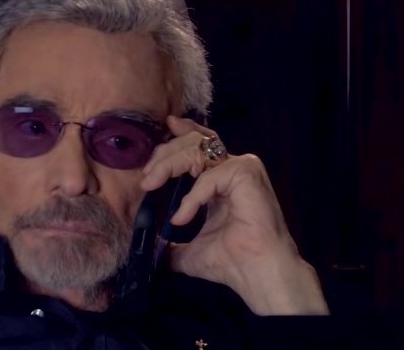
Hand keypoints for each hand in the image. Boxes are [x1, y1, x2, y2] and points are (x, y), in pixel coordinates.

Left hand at [140, 116, 328, 315]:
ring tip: (150, 185)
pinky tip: (181, 218)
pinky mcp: (246, 174)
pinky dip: (190, 197)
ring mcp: (242, 168)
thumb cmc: (231, 262)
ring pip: (198, 150)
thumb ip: (169, 242)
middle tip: (146, 176)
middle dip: (165, 153)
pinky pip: (208, 177)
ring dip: (168, 164)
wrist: (257, 274)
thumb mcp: (188, 250)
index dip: (181, 133)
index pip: (201, 144)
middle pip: (194, 141)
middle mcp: (233, 168)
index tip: (164, 129)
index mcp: (221, 179)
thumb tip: (147, 247)